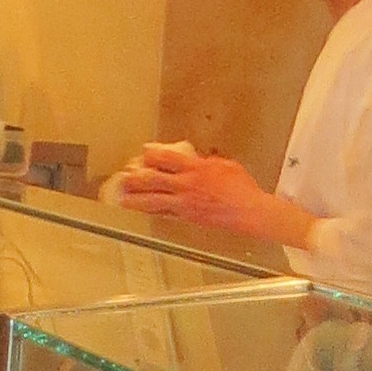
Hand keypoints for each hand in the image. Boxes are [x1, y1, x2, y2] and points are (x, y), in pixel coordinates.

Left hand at [119, 145, 290, 240]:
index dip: (152, 154)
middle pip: (153, 179)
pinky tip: (143, 213)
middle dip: (136, 177)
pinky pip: (164, 214)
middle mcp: (186, 184)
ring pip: (153, 200)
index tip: (143, 152)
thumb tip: (197, 163)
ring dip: (136, 199)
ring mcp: (184, 202)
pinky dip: (152, 212)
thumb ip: (207, 164)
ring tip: (123, 199)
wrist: (248, 211)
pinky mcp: (187, 217)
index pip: (166, 158)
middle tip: (125, 177)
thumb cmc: (242, 188)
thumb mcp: (226, 166)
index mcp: (195, 168)